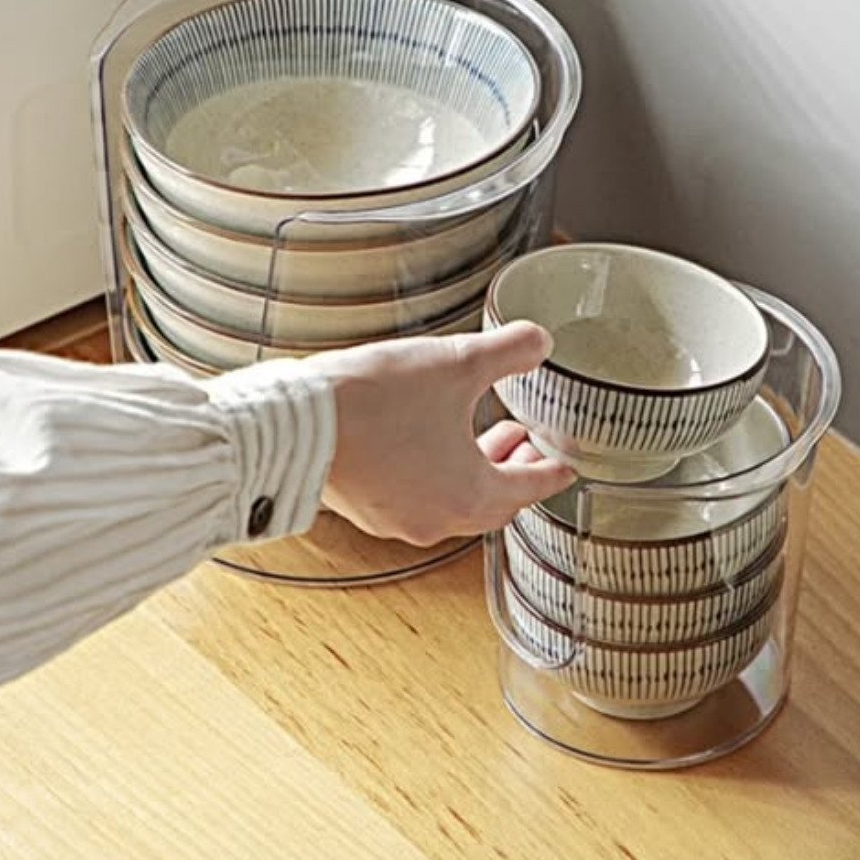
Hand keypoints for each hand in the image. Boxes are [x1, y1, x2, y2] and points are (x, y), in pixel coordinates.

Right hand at [306, 321, 575, 545]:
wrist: (294, 423)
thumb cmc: (376, 400)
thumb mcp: (456, 363)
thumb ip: (509, 350)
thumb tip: (540, 341)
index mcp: (471, 494)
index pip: (530, 488)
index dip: (553, 471)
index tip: (565, 465)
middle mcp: (438, 518)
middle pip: (493, 501)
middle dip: (513, 469)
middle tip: (525, 442)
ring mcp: (399, 519)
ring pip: (454, 501)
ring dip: (475, 469)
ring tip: (480, 433)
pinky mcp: (368, 508)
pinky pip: (418, 498)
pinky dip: (437, 475)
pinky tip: (426, 442)